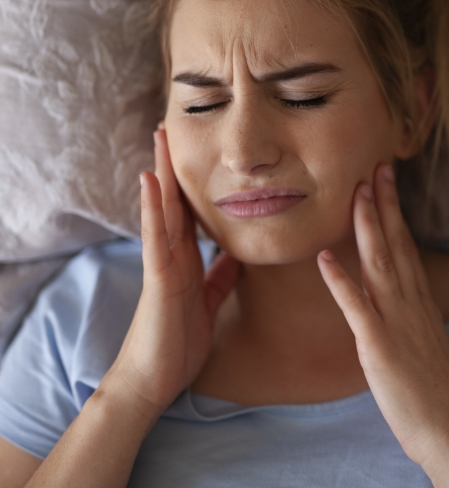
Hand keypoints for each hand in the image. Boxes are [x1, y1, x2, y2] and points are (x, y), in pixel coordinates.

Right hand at [104, 127, 238, 418]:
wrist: (155, 379)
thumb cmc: (179, 341)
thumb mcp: (209, 301)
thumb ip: (220, 277)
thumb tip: (237, 256)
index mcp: (187, 261)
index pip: (190, 213)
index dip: (194, 184)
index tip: (200, 153)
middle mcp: (172, 255)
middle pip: (175, 203)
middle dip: (175, 166)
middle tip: (173, 128)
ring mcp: (162, 264)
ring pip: (163, 210)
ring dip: (161, 173)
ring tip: (161, 138)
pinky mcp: (158, 279)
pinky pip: (157, 238)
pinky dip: (154, 208)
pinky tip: (151, 181)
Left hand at [316, 163, 448, 469]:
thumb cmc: (437, 392)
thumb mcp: (426, 342)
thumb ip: (411, 315)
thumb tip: (400, 298)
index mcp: (420, 302)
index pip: (407, 246)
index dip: (395, 212)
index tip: (386, 182)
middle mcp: (411, 304)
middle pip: (396, 244)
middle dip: (383, 204)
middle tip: (375, 167)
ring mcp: (396, 322)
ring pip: (380, 263)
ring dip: (366, 227)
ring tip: (355, 193)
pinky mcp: (379, 347)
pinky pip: (357, 308)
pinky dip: (340, 281)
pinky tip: (323, 258)